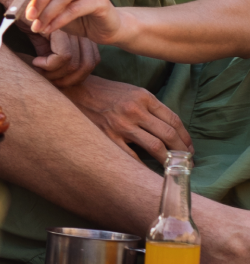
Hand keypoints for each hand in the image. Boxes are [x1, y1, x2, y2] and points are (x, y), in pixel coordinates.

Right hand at [28, 29, 100, 86]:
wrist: (14, 5)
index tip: (55, 80)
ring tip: (39, 70)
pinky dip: (48, 65)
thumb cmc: (28, 25)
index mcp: (81, 34)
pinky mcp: (60, 29)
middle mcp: (80, 31)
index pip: (92, 61)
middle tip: (47, 79)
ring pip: (74, 63)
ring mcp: (72, 29)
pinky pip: (63, 56)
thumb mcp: (44, 45)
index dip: (76, 76)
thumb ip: (56, 59)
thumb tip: (61, 80)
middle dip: (67, 79)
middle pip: (87, 64)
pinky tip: (35, 61)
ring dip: (55, 74)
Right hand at [63, 75, 192, 161]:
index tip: (190, 148)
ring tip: (175, 168)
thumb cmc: (105, 92)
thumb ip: (150, 107)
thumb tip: (170, 129)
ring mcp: (121, 125)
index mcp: (143, 97)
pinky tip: (151, 172)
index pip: (174, 120)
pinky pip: (132, 157)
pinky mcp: (108, 136)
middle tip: (188, 162)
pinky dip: (145, 167)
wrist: (74, 91)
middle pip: (169, 135)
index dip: (186, 137)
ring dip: (169, 160)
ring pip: (155, 147)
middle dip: (183, 151)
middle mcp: (134, 110)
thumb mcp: (131, 91)